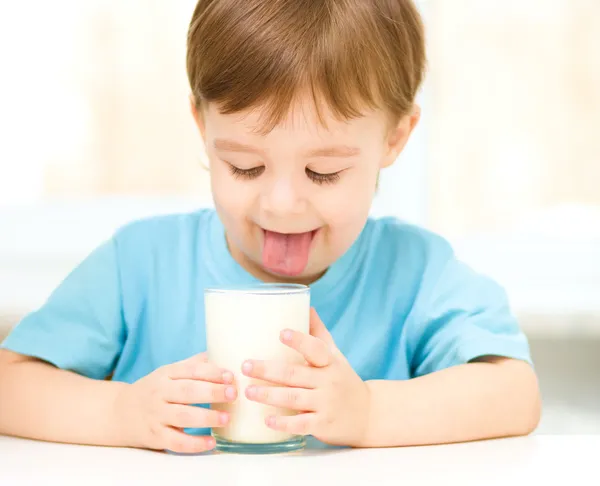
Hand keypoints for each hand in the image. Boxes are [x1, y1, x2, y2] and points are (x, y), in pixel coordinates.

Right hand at [117, 353, 236, 453]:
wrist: (119, 413)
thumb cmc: (153, 390)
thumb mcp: (168, 373)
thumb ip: (192, 365)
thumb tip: (219, 353)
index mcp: (166, 374)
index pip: (191, 370)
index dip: (212, 372)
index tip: (230, 376)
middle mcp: (160, 393)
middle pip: (187, 391)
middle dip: (212, 392)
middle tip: (233, 394)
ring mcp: (156, 416)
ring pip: (182, 417)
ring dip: (207, 417)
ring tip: (227, 418)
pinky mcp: (155, 437)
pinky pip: (176, 442)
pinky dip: (194, 444)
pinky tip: (211, 442)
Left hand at [242, 308, 370, 446]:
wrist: (369, 415)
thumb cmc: (343, 379)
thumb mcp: (335, 355)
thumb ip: (318, 333)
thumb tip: (307, 305)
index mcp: (329, 362)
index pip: (315, 348)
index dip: (299, 341)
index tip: (281, 332)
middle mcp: (328, 381)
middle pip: (294, 374)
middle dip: (267, 370)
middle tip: (245, 365)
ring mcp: (326, 404)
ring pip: (293, 399)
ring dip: (268, 395)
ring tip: (247, 391)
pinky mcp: (323, 425)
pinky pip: (301, 424)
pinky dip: (283, 423)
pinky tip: (266, 420)